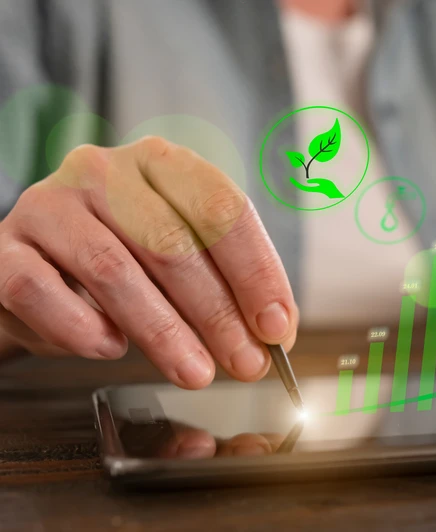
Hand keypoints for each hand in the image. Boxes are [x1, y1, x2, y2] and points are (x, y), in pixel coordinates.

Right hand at [0, 138, 298, 387]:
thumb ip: (226, 285)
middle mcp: (104, 171)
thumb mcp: (180, 259)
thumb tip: (274, 332)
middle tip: (245, 363)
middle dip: (217, 314)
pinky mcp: (4, 249)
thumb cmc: (122, 263)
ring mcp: (48, 205)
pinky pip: (41, 291)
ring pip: (114, 270)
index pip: (222, 210)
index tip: (278, 328)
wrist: (32, 269)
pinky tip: (110, 349)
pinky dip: (82, 328)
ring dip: (163, 332)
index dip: (256, 273)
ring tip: (196, 372)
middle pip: (172, 243)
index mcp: (161, 163)